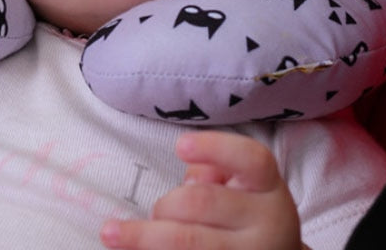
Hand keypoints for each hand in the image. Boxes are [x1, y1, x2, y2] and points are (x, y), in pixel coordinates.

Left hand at [100, 130, 307, 249]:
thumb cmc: (245, 210)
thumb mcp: (240, 182)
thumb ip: (212, 172)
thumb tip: (184, 186)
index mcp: (268, 186)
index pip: (250, 158)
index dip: (213, 148)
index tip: (179, 146)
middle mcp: (269, 223)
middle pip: (202, 202)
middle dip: (166, 204)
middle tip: (155, 210)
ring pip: (189, 242)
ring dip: (147, 236)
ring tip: (117, 233)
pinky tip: (133, 249)